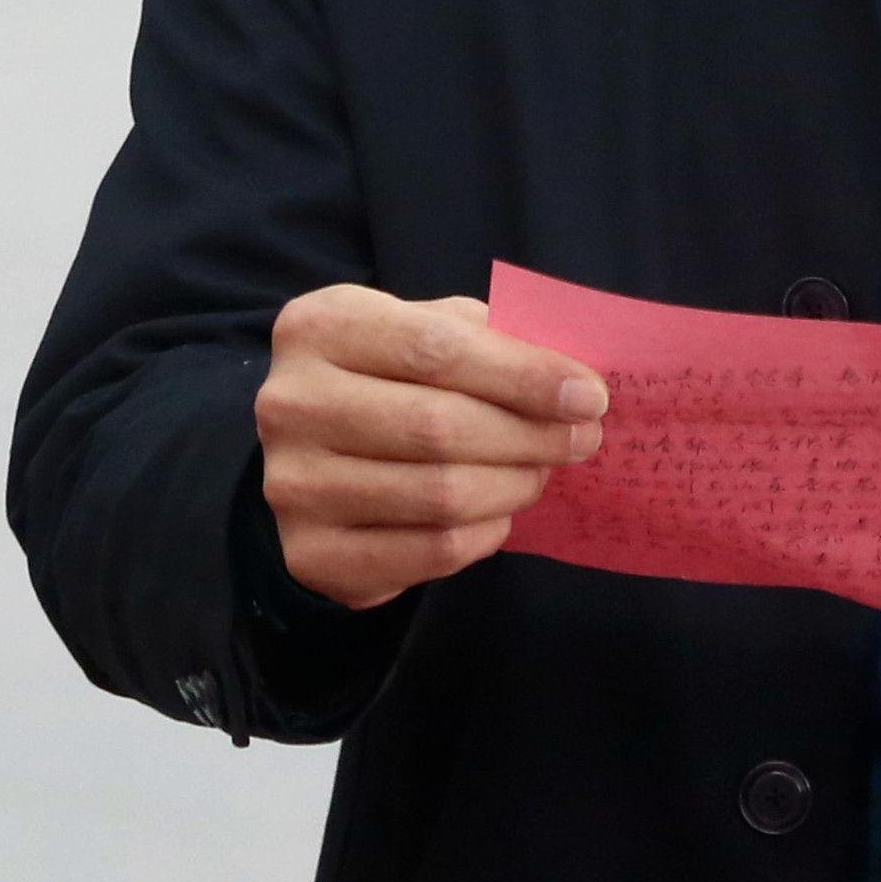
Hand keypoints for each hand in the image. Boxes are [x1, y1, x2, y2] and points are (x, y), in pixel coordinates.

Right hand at [255, 286, 604, 610]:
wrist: (308, 451)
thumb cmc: (386, 376)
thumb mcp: (422, 329)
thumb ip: (487, 341)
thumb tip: (571, 381)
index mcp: (320, 328)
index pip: (437, 350)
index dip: (523, 376)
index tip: (589, 396)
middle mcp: (290, 404)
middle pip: (438, 426)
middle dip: (529, 436)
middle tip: (580, 440)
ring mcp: (292, 484)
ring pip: (438, 495)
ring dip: (512, 487)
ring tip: (539, 474)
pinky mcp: (311, 554)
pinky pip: (427, 551)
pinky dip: (483, 535)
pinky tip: (499, 515)